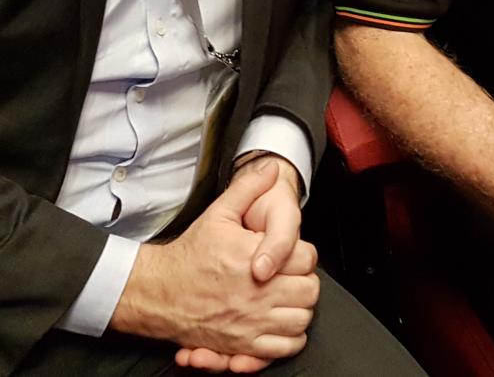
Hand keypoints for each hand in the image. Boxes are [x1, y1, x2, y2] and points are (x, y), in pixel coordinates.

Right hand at [111, 160, 318, 361]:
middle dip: (306, 280)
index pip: (305, 259)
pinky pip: (283, 348)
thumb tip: (270, 169)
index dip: (304, 253)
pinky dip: (290, 338)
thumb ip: (248, 188)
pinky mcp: (242, 346)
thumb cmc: (190, 254)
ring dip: (300, 309)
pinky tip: (282, 322)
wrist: (160, 292)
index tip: (294, 252)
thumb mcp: (218, 213)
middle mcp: (256, 295)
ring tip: (290, 296)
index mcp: (253, 259)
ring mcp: (250, 323)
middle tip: (293, 274)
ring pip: (300, 321)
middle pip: (309, 292)